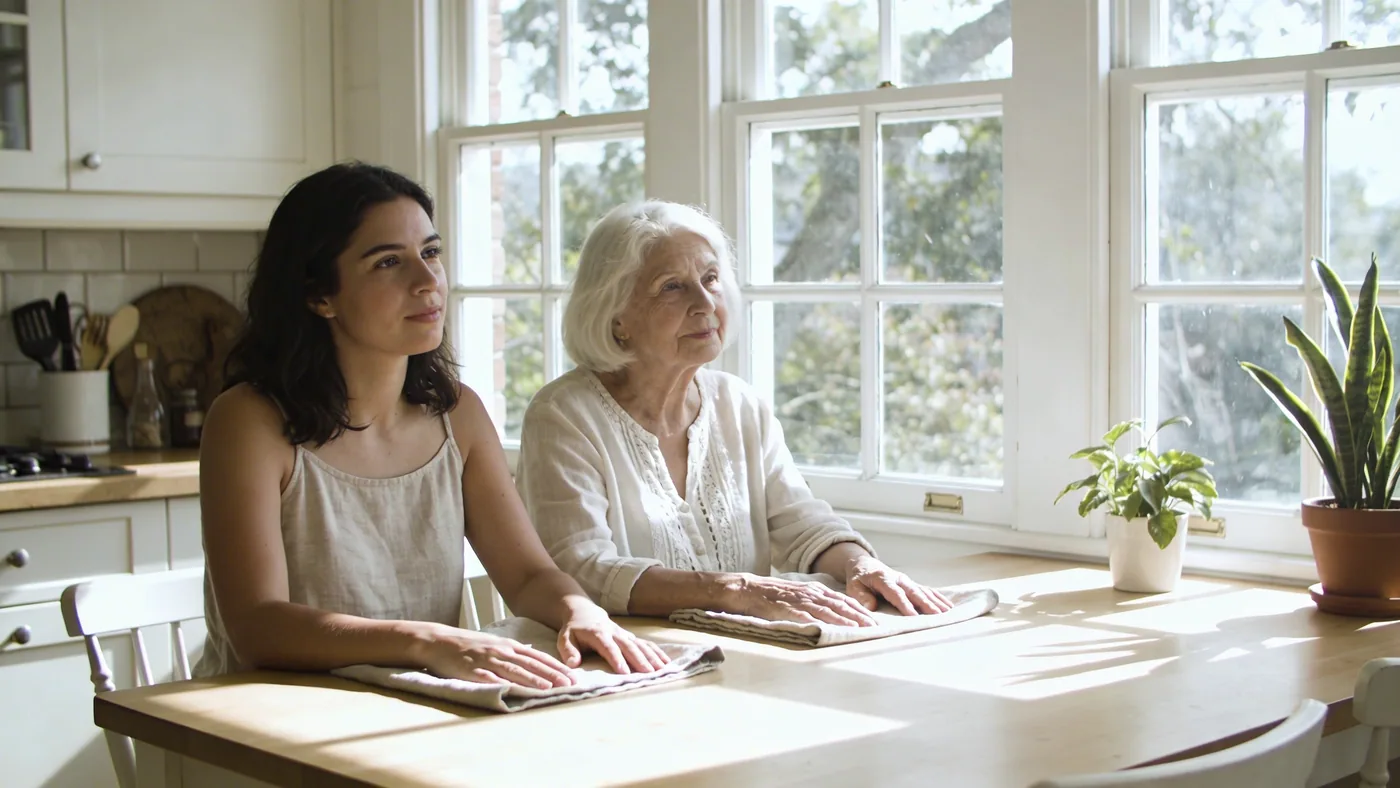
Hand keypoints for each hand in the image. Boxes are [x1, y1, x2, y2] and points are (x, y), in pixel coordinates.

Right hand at [417, 625, 575, 688]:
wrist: (437, 640)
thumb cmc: (467, 645)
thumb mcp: (494, 644)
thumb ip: (512, 652)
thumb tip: (531, 660)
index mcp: (507, 645)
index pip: (537, 656)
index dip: (556, 666)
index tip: (572, 676)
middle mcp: (500, 651)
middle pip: (531, 663)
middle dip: (552, 674)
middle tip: (570, 684)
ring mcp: (486, 660)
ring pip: (514, 670)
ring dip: (532, 679)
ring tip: (549, 687)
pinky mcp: (471, 670)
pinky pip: (490, 678)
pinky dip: (504, 685)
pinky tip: (514, 691)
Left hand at [557, 605, 670, 674]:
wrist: (585, 613)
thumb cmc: (574, 630)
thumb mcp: (564, 638)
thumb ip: (568, 651)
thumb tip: (573, 664)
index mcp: (598, 634)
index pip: (609, 648)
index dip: (617, 659)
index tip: (624, 672)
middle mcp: (615, 633)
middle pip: (629, 646)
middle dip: (640, 660)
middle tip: (650, 673)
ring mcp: (625, 634)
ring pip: (641, 645)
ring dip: (652, 657)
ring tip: (663, 669)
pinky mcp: (631, 637)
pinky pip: (646, 644)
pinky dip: (657, 652)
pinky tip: (667, 662)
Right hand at [729, 574, 877, 626]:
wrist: (750, 589)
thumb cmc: (775, 595)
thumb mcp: (800, 594)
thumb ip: (816, 602)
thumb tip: (835, 613)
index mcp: (816, 590)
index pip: (844, 600)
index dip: (860, 610)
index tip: (875, 620)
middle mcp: (812, 594)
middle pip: (841, 605)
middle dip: (860, 617)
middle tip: (875, 628)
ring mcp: (801, 601)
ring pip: (828, 611)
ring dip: (846, 620)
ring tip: (860, 630)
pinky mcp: (789, 610)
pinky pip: (808, 617)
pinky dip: (821, 623)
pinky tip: (831, 629)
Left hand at [843, 556, 953, 615]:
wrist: (864, 565)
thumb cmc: (859, 579)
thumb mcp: (853, 586)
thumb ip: (861, 596)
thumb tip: (871, 607)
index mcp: (883, 578)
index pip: (896, 593)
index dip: (905, 604)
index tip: (913, 616)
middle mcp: (898, 578)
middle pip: (914, 592)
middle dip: (926, 604)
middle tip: (937, 616)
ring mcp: (907, 581)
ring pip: (923, 591)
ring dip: (935, 602)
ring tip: (947, 613)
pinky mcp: (912, 584)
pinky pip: (927, 590)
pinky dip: (938, 598)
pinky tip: (948, 607)